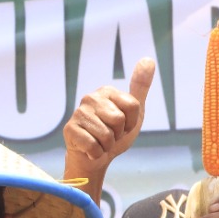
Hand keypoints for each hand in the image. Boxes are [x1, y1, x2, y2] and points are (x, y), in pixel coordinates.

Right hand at [62, 57, 156, 181]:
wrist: (95, 158)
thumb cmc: (114, 134)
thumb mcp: (133, 112)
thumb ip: (140, 87)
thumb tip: (148, 59)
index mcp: (106, 91)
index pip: (133, 106)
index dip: (131, 123)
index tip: (122, 126)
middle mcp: (90, 98)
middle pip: (119, 120)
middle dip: (118, 135)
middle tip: (110, 135)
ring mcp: (78, 113)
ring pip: (106, 135)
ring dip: (107, 146)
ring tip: (100, 142)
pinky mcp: (69, 129)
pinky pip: (94, 146)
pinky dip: (96, 153)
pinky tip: (90, 149)